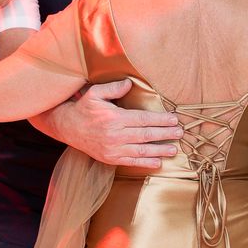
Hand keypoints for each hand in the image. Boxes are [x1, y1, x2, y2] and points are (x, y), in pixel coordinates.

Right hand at [51, 79, 181, 167]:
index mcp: (115, 118)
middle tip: (180, 133)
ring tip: (174, 149)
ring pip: (141, 150)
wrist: (67, 127)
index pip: (143, 119)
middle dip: (165, 134)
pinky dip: (145, 163)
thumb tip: (129, 84)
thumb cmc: (84, 109)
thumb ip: (113, 88)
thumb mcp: (95, 93)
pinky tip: (158, 162)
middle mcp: (115, 135)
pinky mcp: (110, 158)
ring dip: (160, 150)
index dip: (160, 120)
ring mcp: (113, 149)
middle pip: (146, 135)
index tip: (174, 120)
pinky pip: (131, 162)